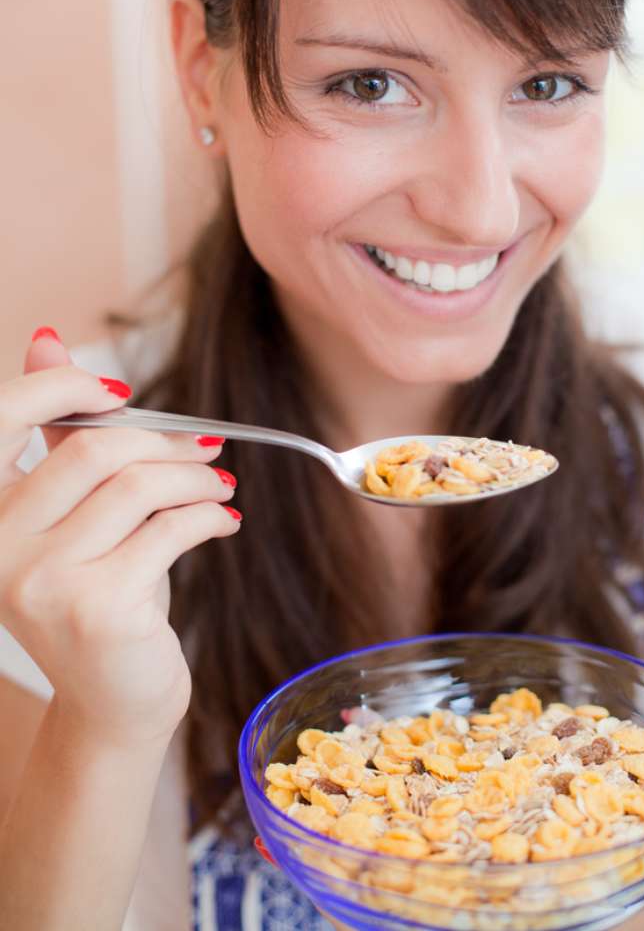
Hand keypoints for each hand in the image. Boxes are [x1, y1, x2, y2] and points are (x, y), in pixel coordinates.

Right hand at [0, 330, 241, 748]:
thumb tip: (44, 338)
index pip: (1, 418)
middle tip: (206, 447)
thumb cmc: (97, 600)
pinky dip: (209, 517)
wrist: (113, 703)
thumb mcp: (71, 516)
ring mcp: (43, 581)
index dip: (60, 385)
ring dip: (195, 478)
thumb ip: (58, 436)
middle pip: (93, 449)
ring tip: (220, 486)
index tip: (118, 388)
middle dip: (164, 441)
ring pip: (138, 486)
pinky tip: (223, 522)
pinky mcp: (98, 608)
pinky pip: (170, 530)